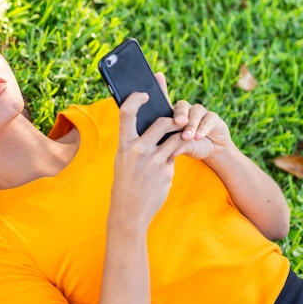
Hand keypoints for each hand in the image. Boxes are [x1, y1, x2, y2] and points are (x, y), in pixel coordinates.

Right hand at [111, 92, 185, 227]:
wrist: (129, 210)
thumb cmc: (126, 181)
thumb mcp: (123, 159)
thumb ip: (134, 141)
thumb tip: (150, 123)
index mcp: (124, 144)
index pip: (127, 112)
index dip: (137, 98)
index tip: (146, 93)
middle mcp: (138, 150)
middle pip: (162, 122)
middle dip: (173, 119)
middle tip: (177, 121)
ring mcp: (154, 160)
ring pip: (175, 137)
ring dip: (179, 135)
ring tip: (179, 137)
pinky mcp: (166, 170)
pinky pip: (175, 155)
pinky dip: (173, 156)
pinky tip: (166, 166)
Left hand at [153, 72, 232, 160]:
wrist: (211, 151)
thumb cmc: (190, 147)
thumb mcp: (180, 147)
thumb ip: (175, 146)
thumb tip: (170, 151)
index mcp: (172, 115)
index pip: (165, 100)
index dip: (162, 86)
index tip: (158, 75)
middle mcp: (185, 110)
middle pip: (181, 106)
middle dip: (180, 114)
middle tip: (178, 123)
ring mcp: (199, 112)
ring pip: (194, 113)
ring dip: (192, 125)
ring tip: (188, 136)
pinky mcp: (213, 117)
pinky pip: (208, 119)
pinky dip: (203, 128)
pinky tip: (199, 136)